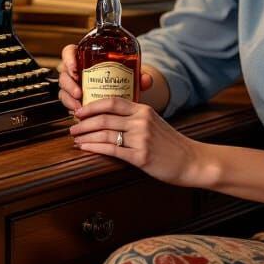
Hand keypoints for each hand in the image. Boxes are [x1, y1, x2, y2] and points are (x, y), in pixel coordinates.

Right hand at [57, 44, 154, 114]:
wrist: (123, 92)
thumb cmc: (122, 78)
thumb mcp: (131, 75)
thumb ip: (139, 76)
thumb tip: (146, 79)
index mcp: (86, 58)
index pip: (70, 52)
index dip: (68, 59)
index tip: (75, 69)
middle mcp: (77, 71)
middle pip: (64, 73)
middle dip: (69, 85)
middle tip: (79, 93)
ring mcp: (74, 86)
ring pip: (63, 90)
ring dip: (69, 99)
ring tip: (80, 107)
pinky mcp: (75, 100)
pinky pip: (68, 103)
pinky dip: (72, 109)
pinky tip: (80, 115)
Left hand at [70, 97, 206, 188]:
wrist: (191, 161)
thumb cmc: (171, 144)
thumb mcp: (155, 123)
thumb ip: (135, 118)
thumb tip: (109, 118)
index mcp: (144, 110)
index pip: (112, 102)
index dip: (92, 105)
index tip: (79, 111)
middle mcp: (142, 121)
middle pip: (104, 118)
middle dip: (83, 123)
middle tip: (72, 127)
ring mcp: (141, 139)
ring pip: (105, 134)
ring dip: (86, 136)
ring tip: (75, 138)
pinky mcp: (140, 156)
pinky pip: (112, 150)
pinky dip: (94, 148)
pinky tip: (85, 148)